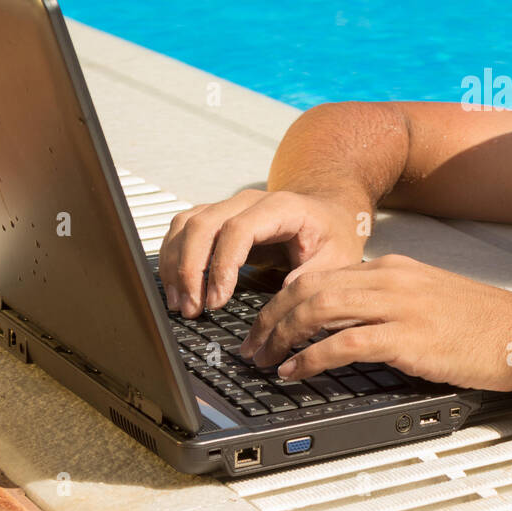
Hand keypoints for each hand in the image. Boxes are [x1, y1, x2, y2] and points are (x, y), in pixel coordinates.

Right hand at [158, 188, 366, 316]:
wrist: (329, 213)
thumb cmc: (333, 234)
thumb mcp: (338, 257)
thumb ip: (312, 275)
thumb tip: (282, 295)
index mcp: (281, 208)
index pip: (238, 229)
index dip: (222, 265)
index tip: (217, 300)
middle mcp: (249, 201)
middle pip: (203, 224)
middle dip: (190, 268)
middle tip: (192, 308)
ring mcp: (230, 207)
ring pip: (187, 224)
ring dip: (175, 264)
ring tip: (180, 303)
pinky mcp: (218, 218)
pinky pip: (184, 229)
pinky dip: (173, 257)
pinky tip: (177, 287)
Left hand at [238, 254, 511, 391]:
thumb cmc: (483, 324)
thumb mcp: (429, 298)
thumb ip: (389, 302)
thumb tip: (348, 323)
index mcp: (393, 267)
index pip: (321, 275)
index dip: (283, 299)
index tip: (266, 322)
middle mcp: (390, 279)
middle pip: (309, 288)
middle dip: (270, 317)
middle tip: (251, 344)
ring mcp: (398, 305)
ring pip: (318, 309)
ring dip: (281, 335)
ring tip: (263, 358)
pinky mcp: (407, 337)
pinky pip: (344, 343)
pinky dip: (312, 358)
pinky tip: (296, 371)